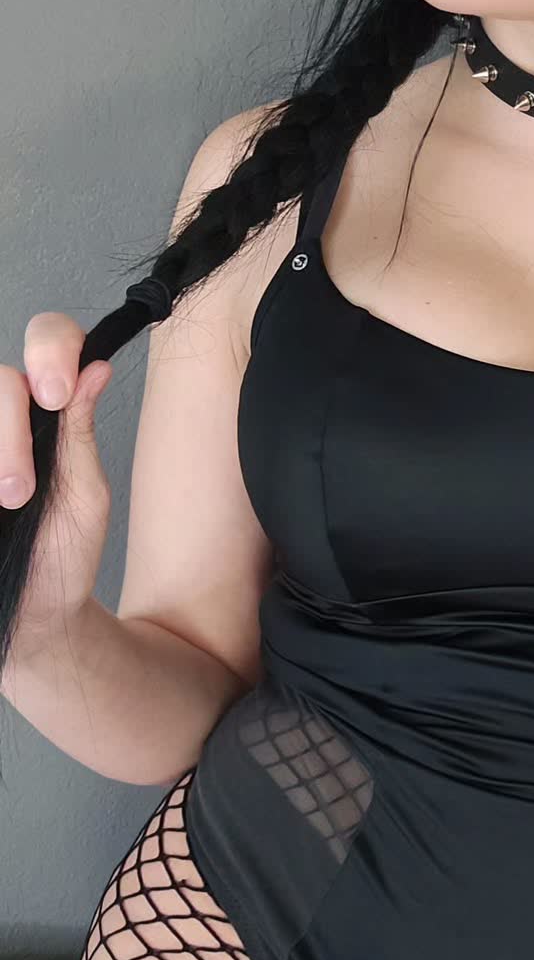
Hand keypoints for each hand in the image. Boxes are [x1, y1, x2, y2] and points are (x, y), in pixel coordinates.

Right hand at [0, 312, 112, 639]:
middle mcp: (5, 422)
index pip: (48, 341)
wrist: (29, 619)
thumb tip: (97, 366)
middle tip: (20, 490)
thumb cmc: (61, 559)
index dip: (51, 349)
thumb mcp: (84, 493)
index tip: (58, 393)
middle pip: (0, 378)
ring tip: (7, 503)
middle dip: (12, 428)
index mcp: (47, 413)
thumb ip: (80, 432)